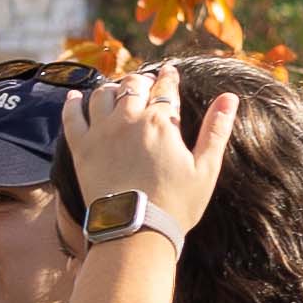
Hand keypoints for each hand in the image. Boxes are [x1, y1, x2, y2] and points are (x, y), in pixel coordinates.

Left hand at [61, 67, 235, 235]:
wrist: (136, 231)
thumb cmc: (176, 204)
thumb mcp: (205, 168)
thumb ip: (216, 130)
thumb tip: (230, 97)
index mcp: (161, 122)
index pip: (166, 88)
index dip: (169, 77)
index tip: (170, 71)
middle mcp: (128, 119)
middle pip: (133, 85)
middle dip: (142, 81)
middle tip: (146, 84)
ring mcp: (102, 132)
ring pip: (102, 94)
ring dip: (113, 88)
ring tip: (118, 92)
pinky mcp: (82, 148)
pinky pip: (72, 116)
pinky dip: (73, 104)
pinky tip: (76, 99)